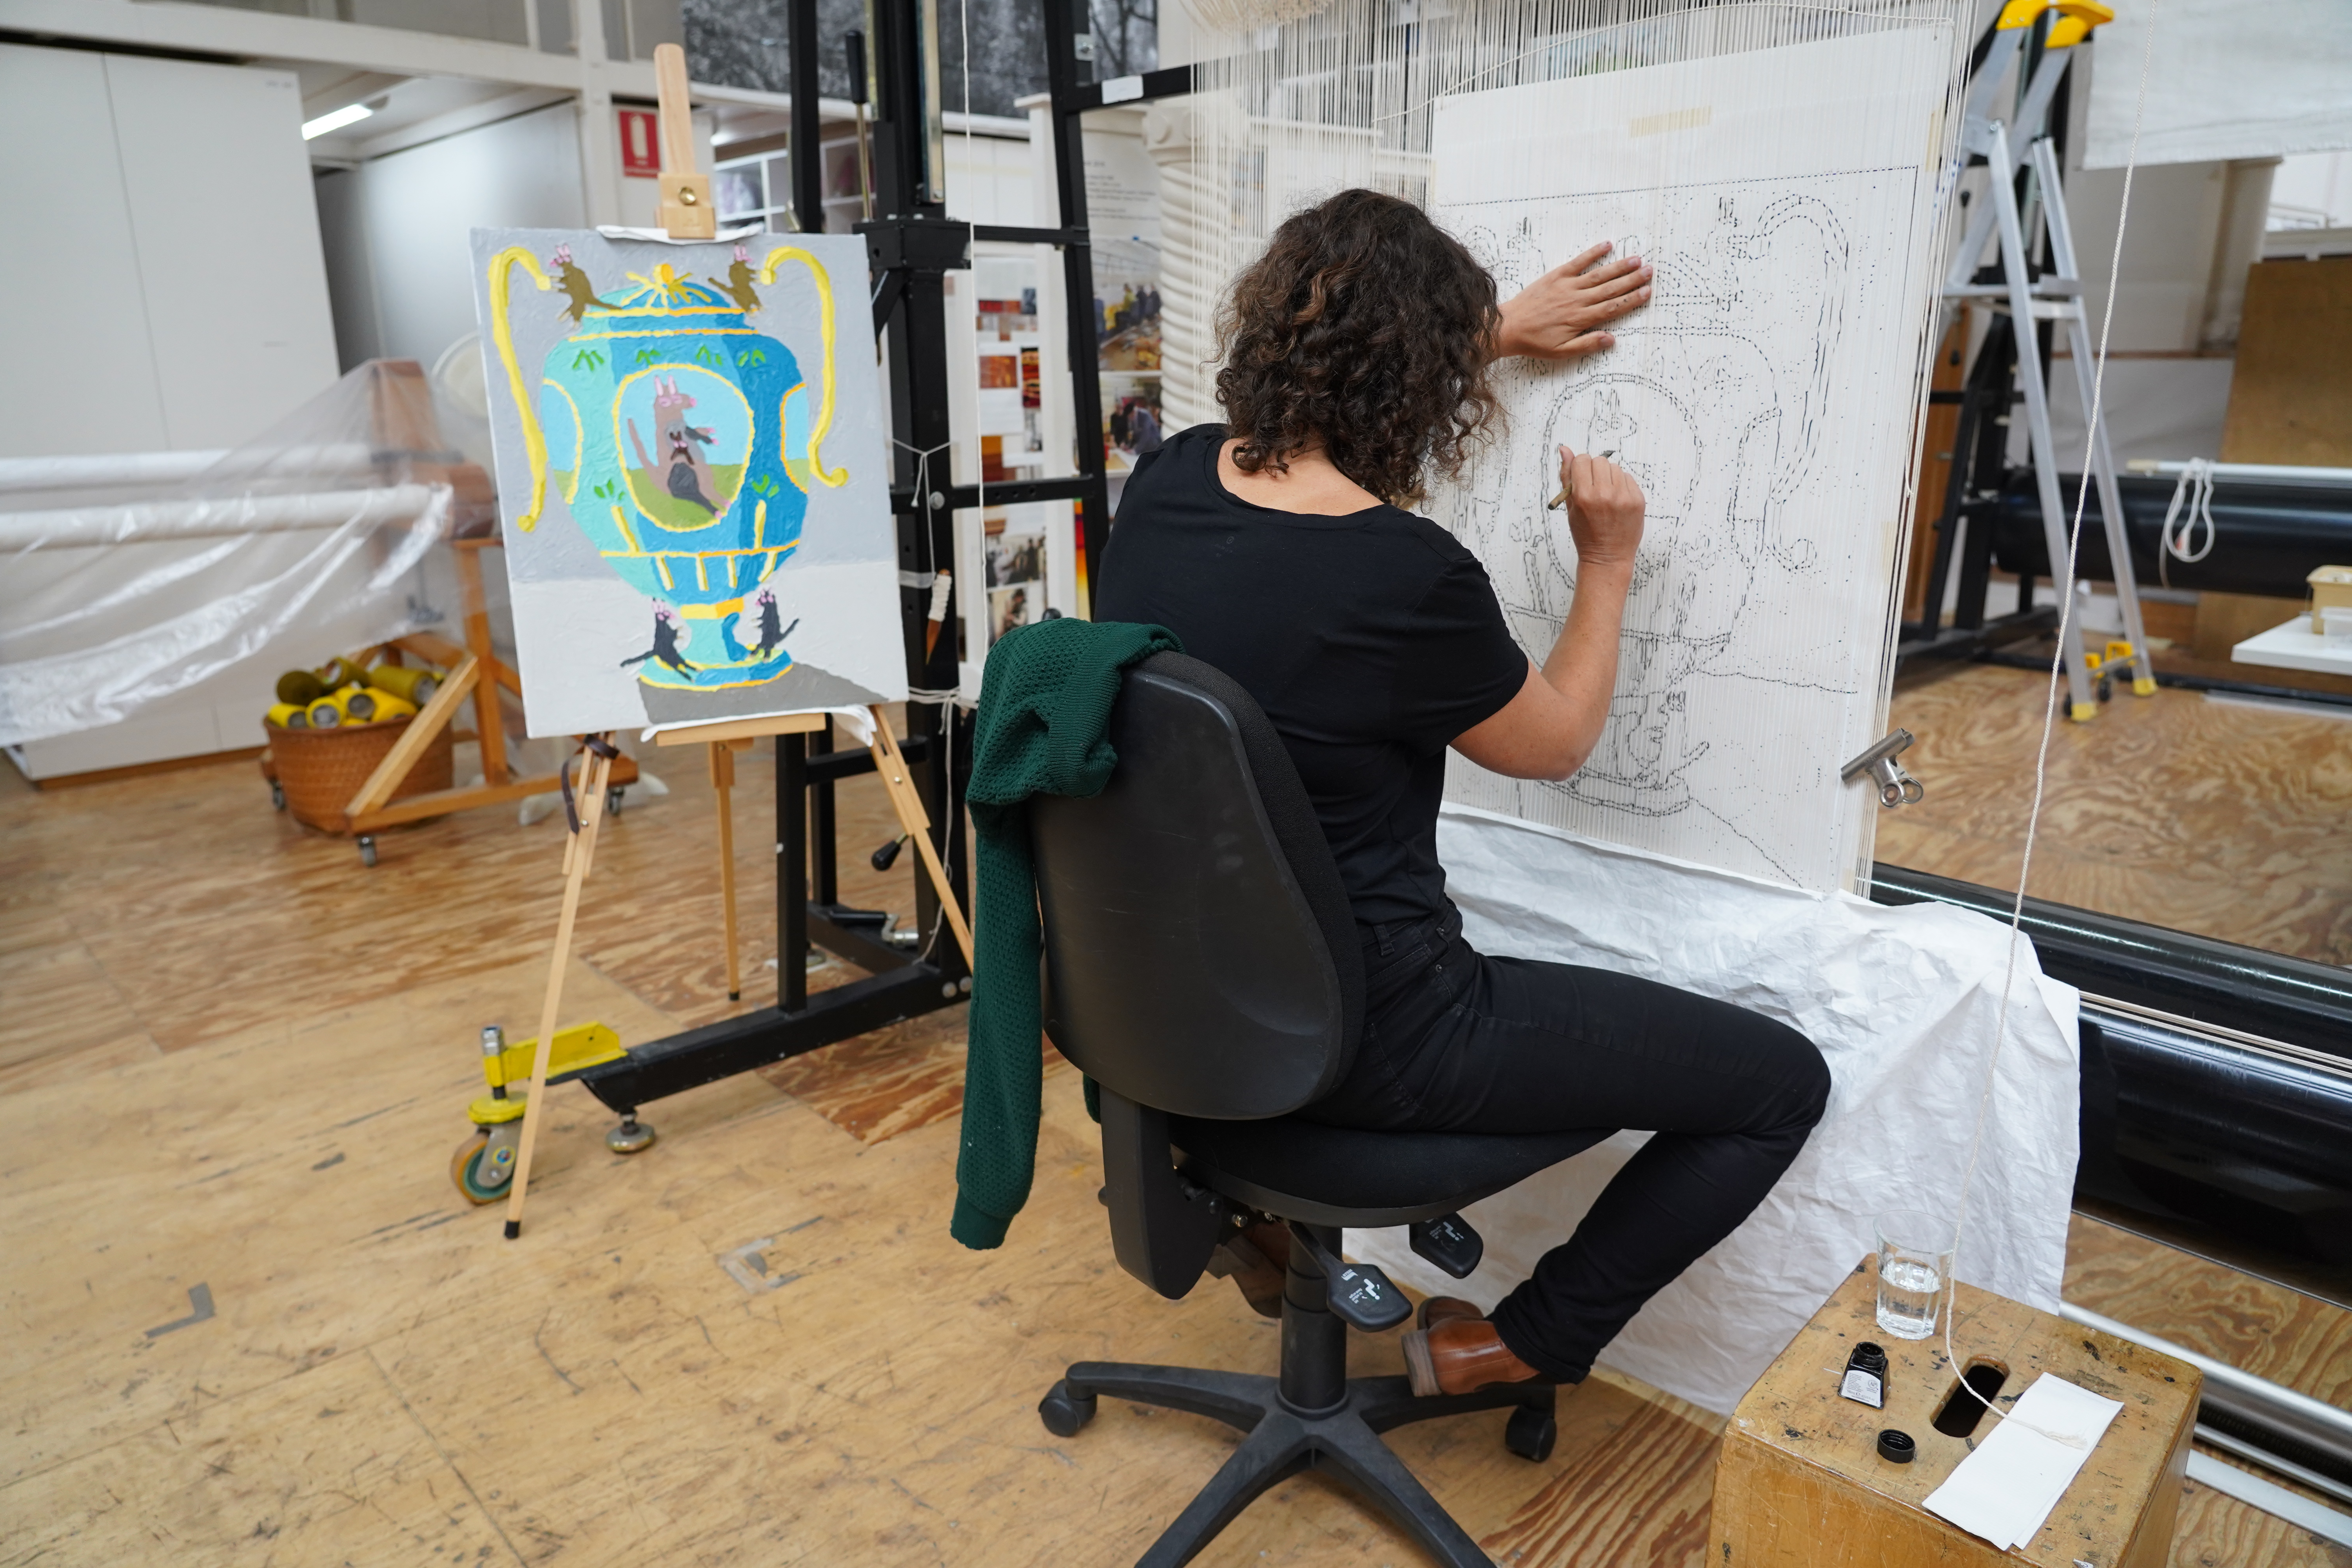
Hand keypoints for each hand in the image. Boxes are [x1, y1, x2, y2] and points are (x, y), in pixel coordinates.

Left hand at [1494, 244, 1653, 359]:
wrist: (1508, 327)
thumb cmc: (1534, 342)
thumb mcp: (1561, 352)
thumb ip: (1587, 345)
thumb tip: (1611, 340)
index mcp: (1581, 319)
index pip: (1613, 307)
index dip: (1632, 299)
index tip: (1647, 292)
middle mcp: (1577, 300)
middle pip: (1611, 288)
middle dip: (1632, 279)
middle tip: (1650, 271)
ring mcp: (1567, 286)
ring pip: (1599, 275)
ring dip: (1619, 266)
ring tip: (1636, 259)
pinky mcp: (1556, 276)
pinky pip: (1578, 262)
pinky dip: (1593, 253)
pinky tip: (1607, 245)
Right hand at [1559, 445, 1642, 571]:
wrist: (1607, 557)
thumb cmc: (1586, 534)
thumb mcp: (1570, 507)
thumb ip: (1567, 476)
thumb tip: (1564, 449)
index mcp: (1584, 496)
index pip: (1582, 461)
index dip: (1580, 468)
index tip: (1581, 479)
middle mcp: (1605, 494)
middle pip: (1599, 461)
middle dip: (1595, 471)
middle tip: (1594, 489)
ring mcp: (1624, 497)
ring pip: (1615, 467)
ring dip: (1609, 477)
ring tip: (1606, 496)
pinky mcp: (1638, 500)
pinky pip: (1628, 478)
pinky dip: (1621, 486)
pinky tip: (1616, 501)